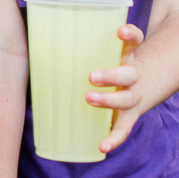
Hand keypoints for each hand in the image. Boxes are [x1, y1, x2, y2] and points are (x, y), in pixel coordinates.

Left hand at [85, 23, 144, 153]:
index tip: (120, 31)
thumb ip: (78, 48)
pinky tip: (103, 146)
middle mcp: (133, 76)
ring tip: (89, 99)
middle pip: (129, 73)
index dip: (130, 35)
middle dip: (111, 75)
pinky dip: (114, 139)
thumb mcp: (102, 54)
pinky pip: (123, 129)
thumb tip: (39, 41)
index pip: (134, 41)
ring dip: (108, 101)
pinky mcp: (129, 117)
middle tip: (91, 76)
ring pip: (126, 99)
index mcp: (126, 56)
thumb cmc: (109, 66)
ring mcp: (133, 97)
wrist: (139, 87)